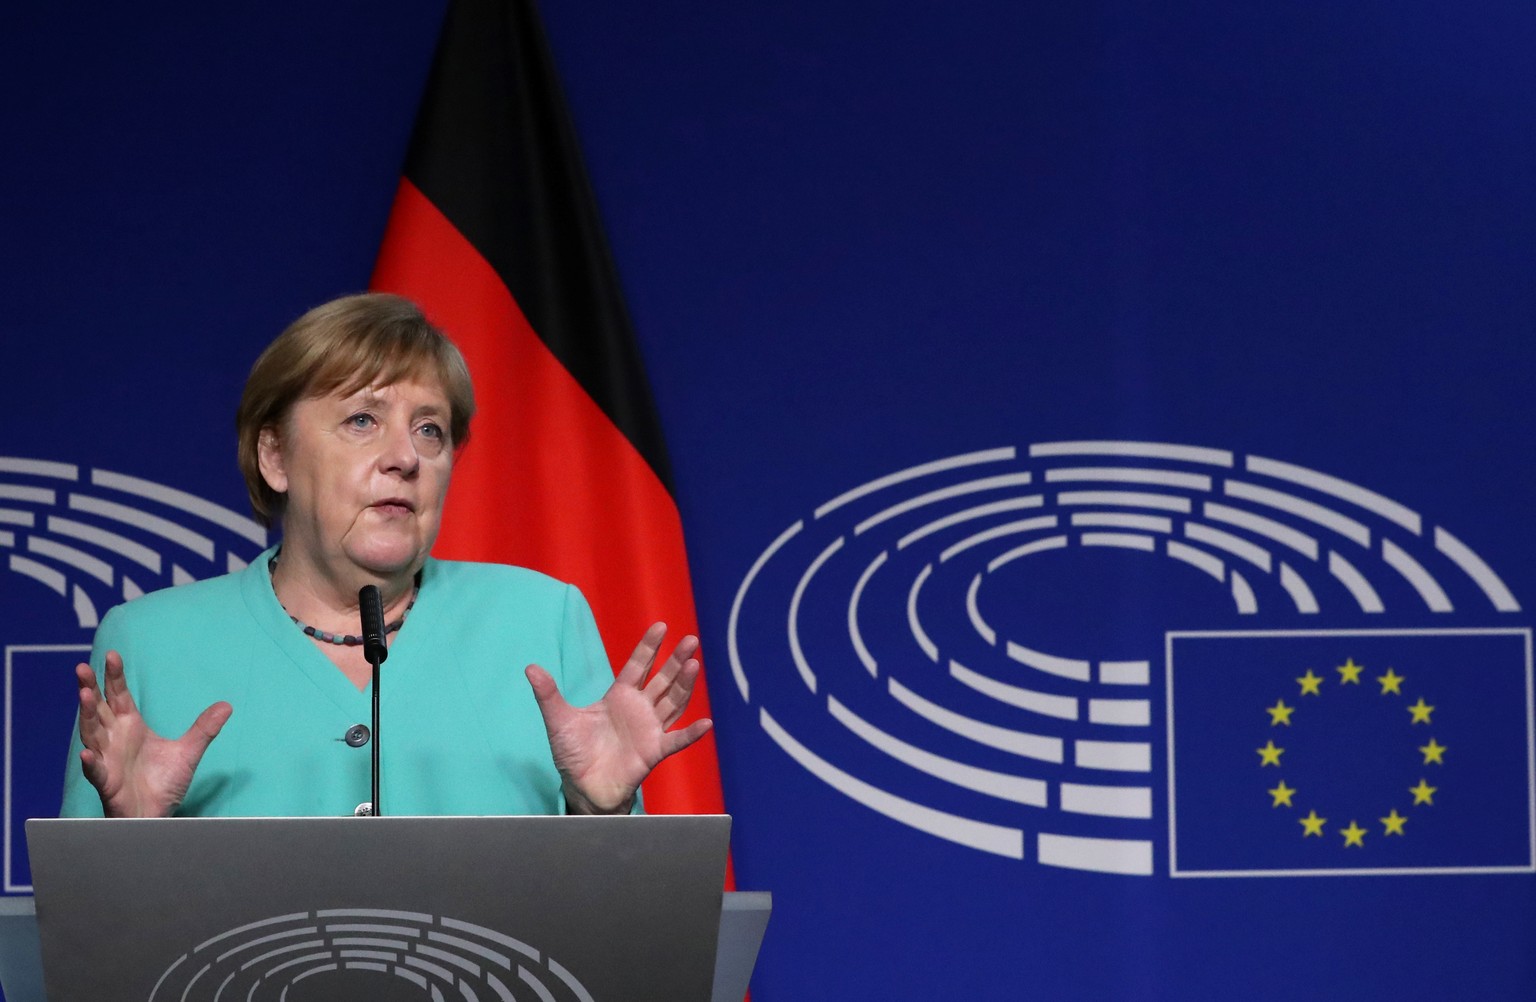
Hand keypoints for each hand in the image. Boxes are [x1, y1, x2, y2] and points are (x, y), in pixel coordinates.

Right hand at [75, 650, 231, 817]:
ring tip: (84, 697)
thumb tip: (227, 705)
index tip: (112, 656)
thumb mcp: (188, 752)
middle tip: (82, 669)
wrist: (158, 815)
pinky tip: (87, 755)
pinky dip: (91, 763)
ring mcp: (107, 760)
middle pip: (98, 710)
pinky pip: (96, 772)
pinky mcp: (107, 783)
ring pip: (92, 735)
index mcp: (131, 727)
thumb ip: (204, 728)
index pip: (119, 697)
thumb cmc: (163, 783)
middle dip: (89, 690)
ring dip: (86, 717)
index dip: (114, 678)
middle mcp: (114, 740)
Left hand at [526, 622, 712, 813]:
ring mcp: (649, 729)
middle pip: (662, 680)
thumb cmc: (573, 753)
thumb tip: (530, 667)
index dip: (649, 647)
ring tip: (694, 665)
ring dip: (684, 686)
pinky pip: (676, 741)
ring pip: (672, 703)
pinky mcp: (654, 752)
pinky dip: (691, 734)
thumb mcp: (558, 720)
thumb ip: (548, 694)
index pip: (637, 666)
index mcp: (618, 697)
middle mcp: (639, 709)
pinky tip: (706, 723)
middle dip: (675, 660)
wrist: (582, 787)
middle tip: (691, 640)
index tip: (661, 626)